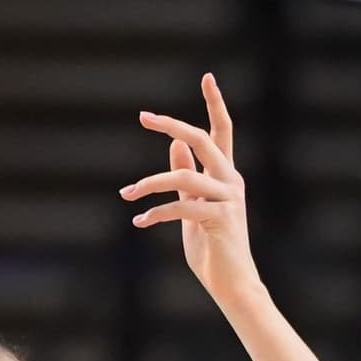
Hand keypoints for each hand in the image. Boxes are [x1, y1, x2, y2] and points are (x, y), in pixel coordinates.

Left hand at [123, 74, 260, 300]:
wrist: (233, 284)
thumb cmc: (213, 248)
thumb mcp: (194, 206)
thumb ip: (187, 175)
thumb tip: (174, 146)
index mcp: (226, 174)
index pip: (222, 130)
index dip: (215, 102)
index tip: (207, 76)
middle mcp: (231, 181)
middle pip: (201, 139)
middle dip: (171, 125)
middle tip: (144, 117)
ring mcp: (228, 199)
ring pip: (183, 176)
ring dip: (149, 183)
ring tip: (127, 193)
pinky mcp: (220, 219)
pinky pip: (180, 208)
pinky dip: (155, 213)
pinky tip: (139, 221)